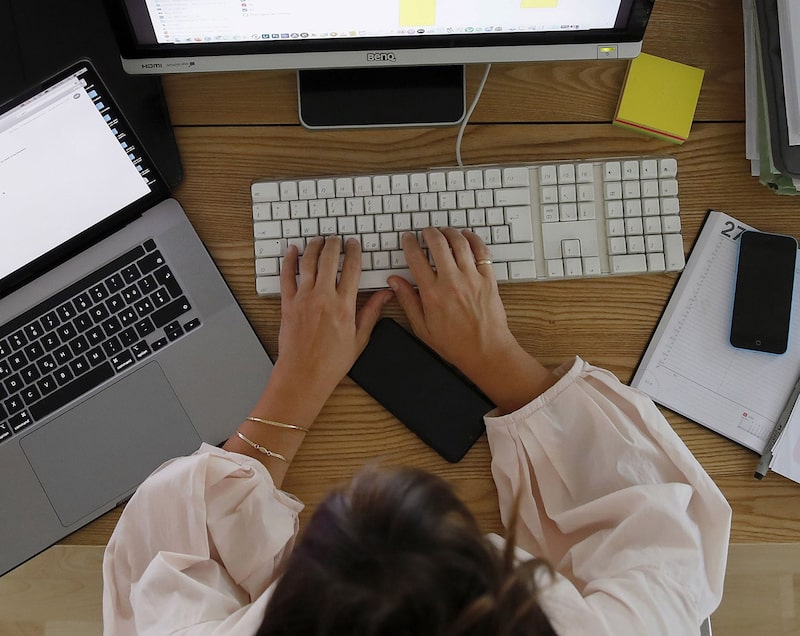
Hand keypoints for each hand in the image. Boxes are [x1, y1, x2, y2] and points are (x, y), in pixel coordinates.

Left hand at [274, 236, 391, 413]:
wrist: (303, 375)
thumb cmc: (331, 362)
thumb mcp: (360, 338)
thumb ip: (371, 312)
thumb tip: (385, 294)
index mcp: (344, 306)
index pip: (352, 269)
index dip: (354, 252)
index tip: (354, 245)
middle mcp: (323, 298)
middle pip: (330, 260)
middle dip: (334, 244)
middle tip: (337, 239)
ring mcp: (304, 299)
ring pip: (309, 263)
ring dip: (314, 247)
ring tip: (318, 240)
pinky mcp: (287, 304)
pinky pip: (286, 276)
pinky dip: (288, 260)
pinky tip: (291, 251)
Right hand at [388, 228, 554, 412]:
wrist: (486, 351)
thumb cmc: (455, 344)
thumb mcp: (422, 327)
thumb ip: (407, 301)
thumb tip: (394, 282)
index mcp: (432, 293)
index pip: (416, 258)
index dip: (409, 243)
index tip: (408, 239)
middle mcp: (451, 282)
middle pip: (438, 243)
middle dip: (429, 232)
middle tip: (426, 231)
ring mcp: (472, 278)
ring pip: (459, 243)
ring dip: (449, 232)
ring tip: (444, 231)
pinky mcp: (488, 279)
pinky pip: (481, 251)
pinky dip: (473, 239)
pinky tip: (467, 237)